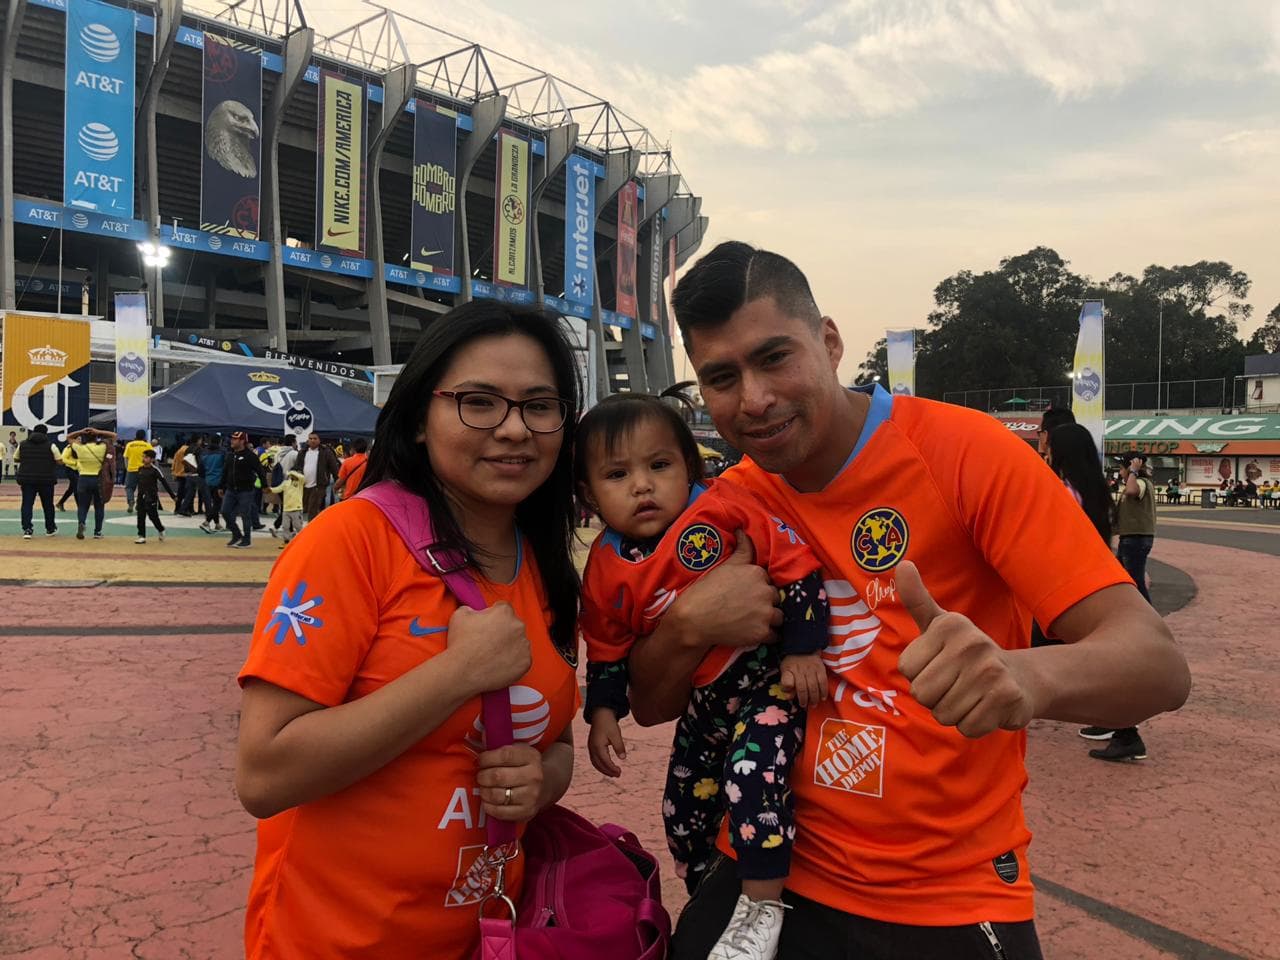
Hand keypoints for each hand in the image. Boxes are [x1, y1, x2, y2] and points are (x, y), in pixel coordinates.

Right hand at [444, 602, 530, 694]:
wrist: (462, 673)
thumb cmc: (460, 643)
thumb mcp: (459, 615)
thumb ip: (472, 608)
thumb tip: (476, 612)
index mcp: (504, 612)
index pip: (503, 608)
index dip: (494, 615)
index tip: (487, 625)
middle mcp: (518, 626)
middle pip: (513, 624)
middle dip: (503, 630)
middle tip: (489, 641)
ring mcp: (524, 645)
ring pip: (519, 641)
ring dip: (509, 645)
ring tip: (492, 654)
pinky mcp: (526, 662)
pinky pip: (522, 658)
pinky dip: (513, 661)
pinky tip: (499, 663)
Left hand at [475, 744, 544, 821]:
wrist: (548, 785)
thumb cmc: (525, 765)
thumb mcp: (519, 750)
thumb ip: (500, 744)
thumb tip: (484, 734)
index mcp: (531, 757)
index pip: (504, 755)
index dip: (487, 758)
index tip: (480, 760)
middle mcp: (534, 776)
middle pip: (497, 776)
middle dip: (482, 776)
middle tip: (479, 776)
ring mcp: (531, 796)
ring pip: (497, 795)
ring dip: (484, 792)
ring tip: (483, 788)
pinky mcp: (527, 812)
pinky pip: (500, 812)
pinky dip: (489, 807)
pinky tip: (487, 801)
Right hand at [587, 709, 626, 777]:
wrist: (600, 713)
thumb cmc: (608, 723)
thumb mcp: (616, 734)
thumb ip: (619, 747)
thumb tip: (623, 758)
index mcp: (598, 746)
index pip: (605, 762)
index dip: (612, 768)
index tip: (620, 772)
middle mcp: (592, 748)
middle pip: (599, 765)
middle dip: (608, 771)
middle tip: (618, 775)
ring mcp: (590, 747)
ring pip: (595, 763)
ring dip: (603, 769)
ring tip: (612, 773)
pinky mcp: (591, 745)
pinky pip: (594, 759)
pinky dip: (599, 765)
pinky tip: (606, 765)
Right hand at [669, 531, 781, 648]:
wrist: (693, 618)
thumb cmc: (706, 591)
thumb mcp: (726, 565)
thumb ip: (742, 549)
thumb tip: (743, 530)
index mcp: (758, 573)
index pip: (768, 581)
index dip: (758, 588)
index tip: (746, 594)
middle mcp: (765, 592)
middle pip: (775, 598)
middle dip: (765, 603)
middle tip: (747, 608)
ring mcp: (765, 614)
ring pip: (778, 617)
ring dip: (769, 619)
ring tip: (753, 621)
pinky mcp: (762, 633)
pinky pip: (774, 635)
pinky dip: (767, 635)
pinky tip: (754, 632)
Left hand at [780, 653, 827, 707]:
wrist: (803, 647)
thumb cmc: (792, 662)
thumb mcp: (784, 670)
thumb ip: (786, 683)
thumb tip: (789, 696)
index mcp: (789, 670)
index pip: (788, 683)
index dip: (790, 693)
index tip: (792, 698)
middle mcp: (800, 670)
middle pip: (803, 688)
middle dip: (804, 699)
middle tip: (805, 705)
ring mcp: (812, 669)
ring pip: (813, 686)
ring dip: (814, 698)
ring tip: (813, 704)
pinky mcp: (821, 668)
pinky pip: (823, 682)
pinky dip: (823, 691)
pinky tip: (823, 697)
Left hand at [895, 562, 1036, 736]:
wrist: (1022, 678)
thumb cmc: (967, 654)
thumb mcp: (940, 624)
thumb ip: (917, 598)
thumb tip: (900, 563)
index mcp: (948, 625)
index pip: (906, 670)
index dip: (920, 675)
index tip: (941, 666)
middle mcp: (970, 643)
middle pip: (922, 693)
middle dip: (935, 697)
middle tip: (956, 684)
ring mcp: (990, 670)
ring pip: (942, 714)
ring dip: (954, 712)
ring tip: (971, 695)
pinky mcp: (1006, 697)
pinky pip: (967, 727)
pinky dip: (973, 725)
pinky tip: (986, 708)